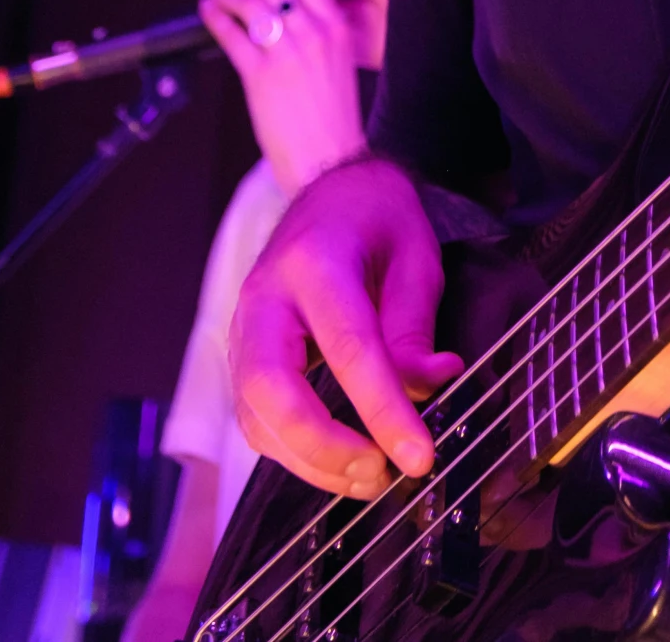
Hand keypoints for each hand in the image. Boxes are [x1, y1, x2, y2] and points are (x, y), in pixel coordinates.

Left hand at [200, 0, 365, 197]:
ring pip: (250, 3)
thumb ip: (317, 33)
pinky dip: (216, 18)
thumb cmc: (333, 119)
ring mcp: (288, 52)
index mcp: (338, 25)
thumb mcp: (338, 63)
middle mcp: (315, 31)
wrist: (331, 161)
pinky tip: (208, 13)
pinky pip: (232, 34)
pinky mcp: (261, 75)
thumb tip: (280, 13)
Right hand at [230, 156, 463, 494]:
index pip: (347, 346)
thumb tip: (428, 387)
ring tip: (370, 477)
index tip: (419, 456)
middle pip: (271, 388)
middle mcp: (265, 297)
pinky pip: (255, 418)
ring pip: (255, 414)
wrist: (328, 191)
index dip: (383, 409)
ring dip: (310, 460)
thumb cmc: (376, 219)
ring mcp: (242, 327)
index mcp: (314, 261)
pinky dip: (293, 452)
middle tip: (380, 472)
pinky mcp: (241, 355)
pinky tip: (338, 462)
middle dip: (323, 445)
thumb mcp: (414, 255)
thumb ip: (414, 326)